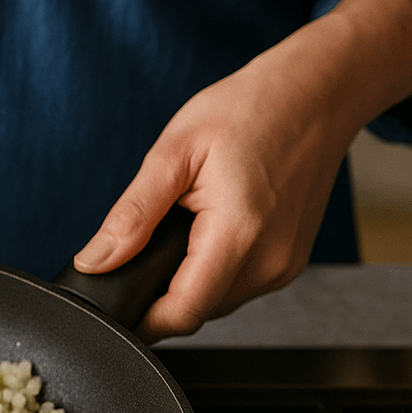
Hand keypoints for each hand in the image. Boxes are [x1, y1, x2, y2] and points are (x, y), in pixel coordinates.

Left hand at [73, 0, 411, 342]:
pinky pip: (235, 287)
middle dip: (158, 293)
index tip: (114, 305)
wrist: (317, 92)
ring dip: (186, 282)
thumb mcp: (174, 153)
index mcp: (239, 234)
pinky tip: (206, 233)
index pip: (180, 314)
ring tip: (182, 230)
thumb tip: (94, 261)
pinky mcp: (288, 264)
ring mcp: (283, 267)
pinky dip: (211, 270)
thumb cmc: (252, 109)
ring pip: (214, 303)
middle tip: (145, 247)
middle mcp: (269, 262)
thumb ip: (132, 215)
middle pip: (194, 312)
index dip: (139, 319)